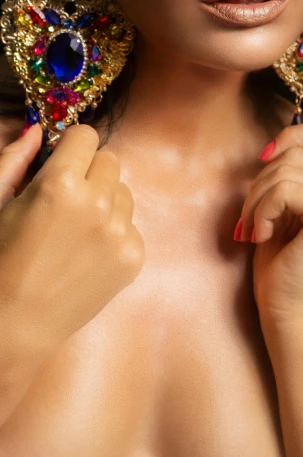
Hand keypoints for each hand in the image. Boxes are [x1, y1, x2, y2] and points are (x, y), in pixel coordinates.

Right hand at [0, 123, 144, 353]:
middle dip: (89, 171)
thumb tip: (37, 129)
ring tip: (75, 229)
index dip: (69, 149)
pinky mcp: (134, 256)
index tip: (59, 164)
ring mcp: (120, 232)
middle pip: (110, 160)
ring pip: (124, 191)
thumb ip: (14, 159)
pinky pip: (131, 224)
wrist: (14, 326)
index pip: (86, 136)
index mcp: (60, 184)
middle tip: (66, 199)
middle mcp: (98, 203)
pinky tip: (86, 253)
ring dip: (104, 200)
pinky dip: (112, 232)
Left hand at [235, 121, 302, 328]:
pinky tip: (261, 236)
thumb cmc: (285, 265)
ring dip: (257, 199)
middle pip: (298, 152)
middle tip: (250, 218)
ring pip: (287, 169)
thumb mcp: (290, 208)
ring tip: (253, 229)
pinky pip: (285, 189)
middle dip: (261, 181)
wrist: (291, 316)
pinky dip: (262, 210)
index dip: (292, 137)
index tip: (263, 160)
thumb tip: (275, 144)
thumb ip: (294, 174)